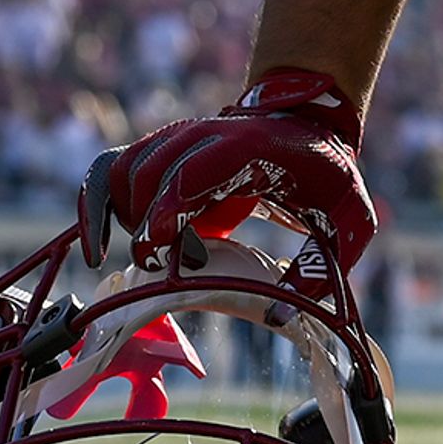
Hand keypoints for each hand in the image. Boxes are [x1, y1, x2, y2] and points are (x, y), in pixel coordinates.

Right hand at [83, 67, 375, 270]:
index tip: (157, 249)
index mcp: (251, 147)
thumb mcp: (348, 220)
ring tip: (159, 252)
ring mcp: (178, 139)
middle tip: (163, 266)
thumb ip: (320, 268)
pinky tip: (96, 245)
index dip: (169, 207)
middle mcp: (206, 135)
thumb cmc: (329, 176)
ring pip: (124, 170)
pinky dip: (95, 204)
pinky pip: (110, 169)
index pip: (193, 168)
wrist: (309, 124)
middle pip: (150, 172)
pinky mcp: (160, 151)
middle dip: (146, 223)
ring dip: (126, 216)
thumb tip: (280, 319)